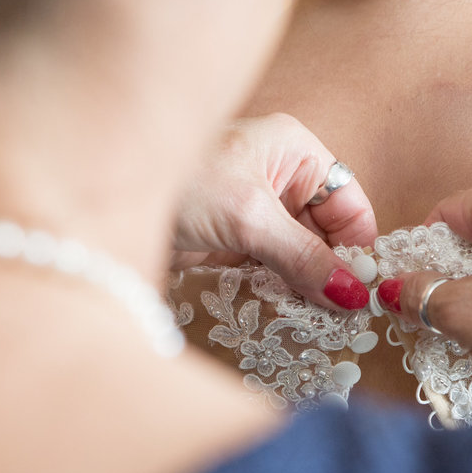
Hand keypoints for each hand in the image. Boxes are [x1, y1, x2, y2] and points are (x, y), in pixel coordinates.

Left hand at [173, 114, 376, 309]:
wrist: (107, 200)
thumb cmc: (179, 185)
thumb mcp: (248, 218)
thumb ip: (302, 256)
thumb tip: (352, 293)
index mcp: (294, 152)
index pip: (348, 203)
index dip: (357, 247)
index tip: (364, 292)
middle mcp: (281, 178)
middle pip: (327, 233)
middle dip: (332, 271)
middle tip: (344, 317)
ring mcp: (258, 212)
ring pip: (301, 255)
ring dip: (307, 286)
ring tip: (322, 321)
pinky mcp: (235, 242)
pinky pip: (274, 270)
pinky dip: (283, 291)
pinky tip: (292, 313)